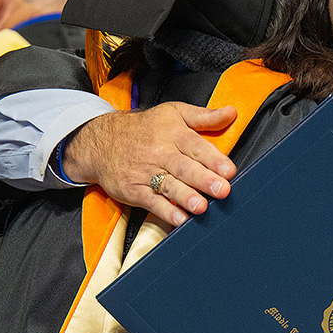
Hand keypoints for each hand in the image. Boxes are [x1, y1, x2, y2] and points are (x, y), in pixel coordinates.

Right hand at [62, 102, 237, 226]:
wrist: (101, 141)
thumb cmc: (144, 128)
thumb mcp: (173, 113)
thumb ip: (204, 116)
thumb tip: (232, 113)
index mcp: (173, 133)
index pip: (195, 145)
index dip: (213, 158)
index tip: (229, 170)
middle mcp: (160, 153)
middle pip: (184, 167)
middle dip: (204, 180)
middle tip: (222, 190)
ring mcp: (146, 173)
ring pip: (169, 185)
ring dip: (185, 197)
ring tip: (201, 207)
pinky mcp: (134, 190)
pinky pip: (151, 201)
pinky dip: (165, 212)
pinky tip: (179, 219)